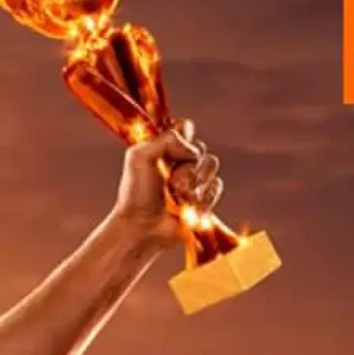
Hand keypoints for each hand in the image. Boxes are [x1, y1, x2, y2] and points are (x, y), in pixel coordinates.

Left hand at [111, 119, 222, 249]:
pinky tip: (189, 209)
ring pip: (212, 164)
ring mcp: (194, 179)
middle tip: (170, 183)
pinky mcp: (204, 196)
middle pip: (201, 148)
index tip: (169, 155)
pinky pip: (217, 186)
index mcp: (164, 147)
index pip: (185, 127)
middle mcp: (180, 160)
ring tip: (179, 198)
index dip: (183, 139)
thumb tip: (192, 147)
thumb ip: (165, 139)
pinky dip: (203, 198)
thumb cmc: (136, 194)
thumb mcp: (139, 157)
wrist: (143, 227)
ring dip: (195, 183)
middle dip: (187, 167)